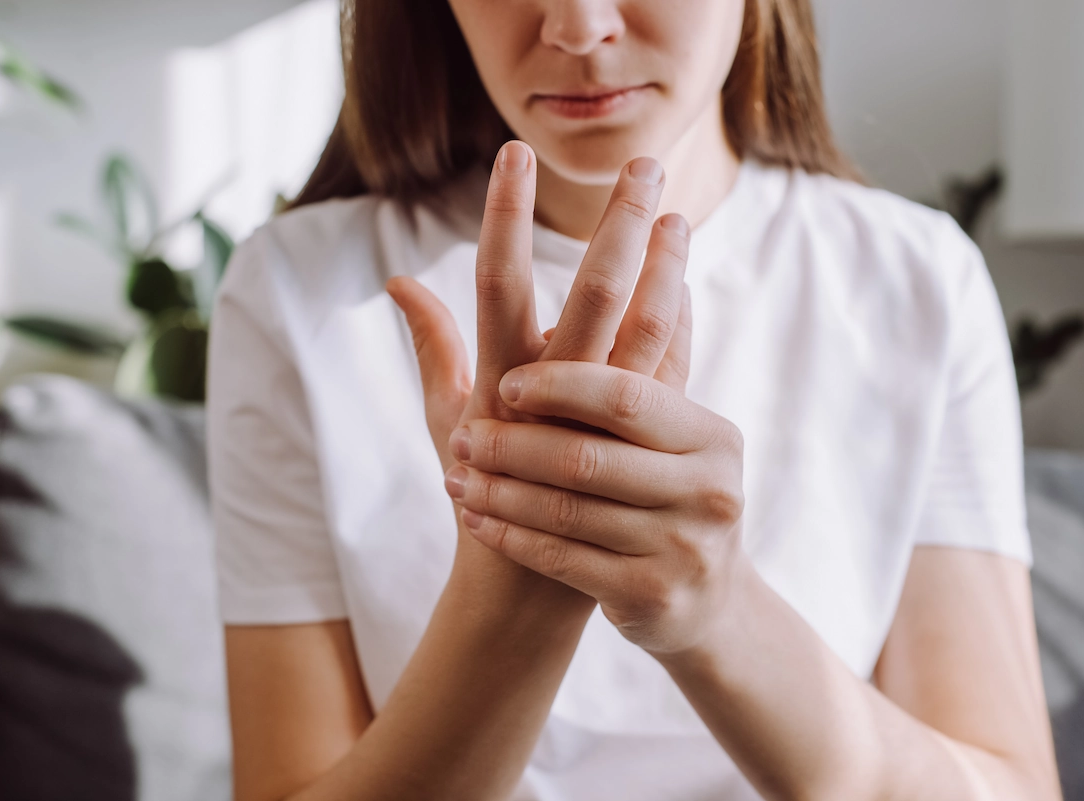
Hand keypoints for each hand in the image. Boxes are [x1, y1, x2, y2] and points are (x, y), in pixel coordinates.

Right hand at [386, 140, 692, 594]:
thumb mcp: (445, 417)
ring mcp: (602, 422)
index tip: (515, 153)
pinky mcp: (639, 445)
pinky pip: (666, 374)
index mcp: (497, 380)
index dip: (504, 216)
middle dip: (619, 225)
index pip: (497, 281)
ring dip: (666, 267)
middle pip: (593, 294)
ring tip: (679, 210)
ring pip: (646, 330)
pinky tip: (684, 280)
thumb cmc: (479, 491)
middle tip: (643, 164)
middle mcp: (552, 395)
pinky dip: (677, 324)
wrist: (528, 582)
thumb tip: (399, 279)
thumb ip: (431, 343)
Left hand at [443, 359, 748, 655]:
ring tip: (455, 472)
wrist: (705, 601)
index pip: (626, 396)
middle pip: (588, 456)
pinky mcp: (651, 596)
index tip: (506, 382)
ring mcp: (682, 546)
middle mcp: (705, 488)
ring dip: (501, 490)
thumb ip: (659, 339)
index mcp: (706, 433)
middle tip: (463, 434)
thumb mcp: (671, 428)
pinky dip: (512, 535)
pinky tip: (476, 519)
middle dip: (517, 443)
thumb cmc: (670, 492)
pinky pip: (562, 560)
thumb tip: (669, 222)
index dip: (563, 386)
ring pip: (567, 511)